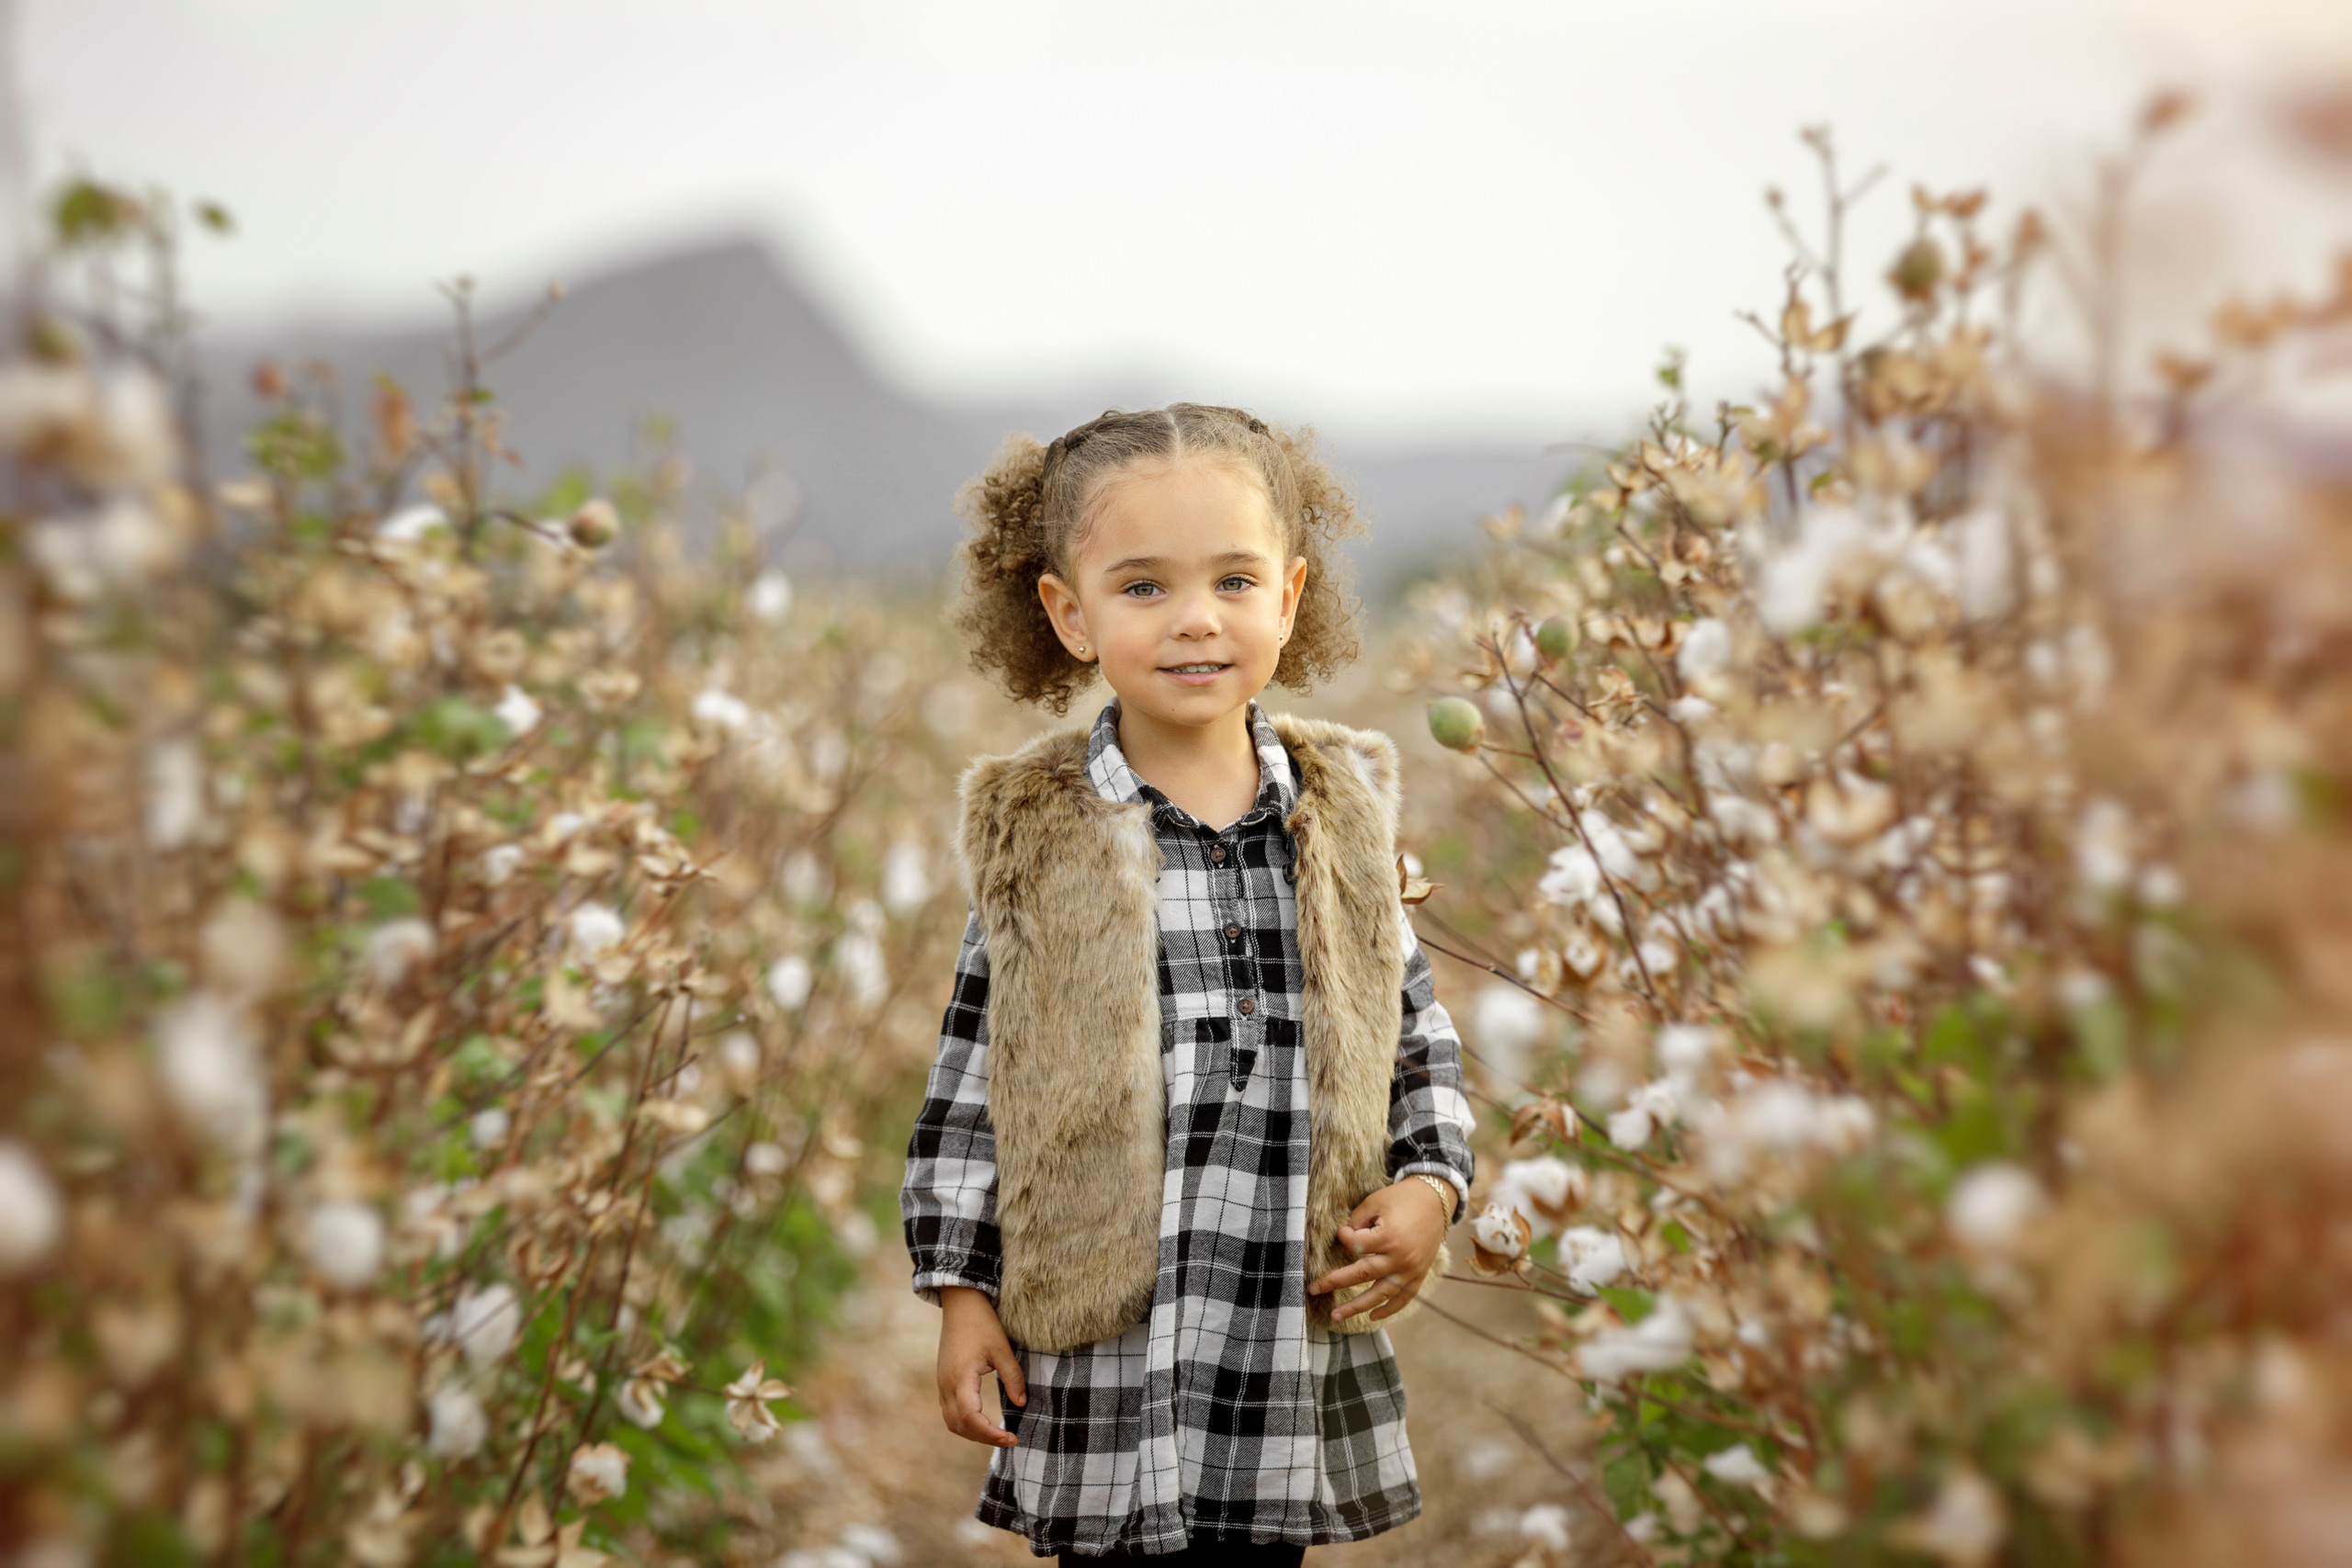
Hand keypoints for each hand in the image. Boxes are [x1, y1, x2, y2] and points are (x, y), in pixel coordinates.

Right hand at [935, 1285, 1026, 1446]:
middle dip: (983, 1438)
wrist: (960, 1304)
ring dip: (972, 1433)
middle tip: (1009, 1439)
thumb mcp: (1002, 1349)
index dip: (990, 1434)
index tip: (1011, 1438)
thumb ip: (1013, 1377)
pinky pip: (950, 1412)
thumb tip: (1022, 1403)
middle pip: (959, 1426)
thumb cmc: (982, 1323)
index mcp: (961, 1377)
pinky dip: (965, 1423)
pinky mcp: (943, 1380)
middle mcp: (947, 1384)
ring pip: (952, 1422)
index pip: (971, 1418)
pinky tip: (982, 1421)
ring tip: (997, 1434)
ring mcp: (942, 1383)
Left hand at [1306, 1177, 1451, 1322]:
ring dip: (1357, 1307)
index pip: (1355, 1245)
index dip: (1343, 1237)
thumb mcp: (1375, 1201)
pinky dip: (1388, 1310)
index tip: (1342, 1230)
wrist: (1436, 1200)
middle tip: (1313, 1289)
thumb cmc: (1402, 1198)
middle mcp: (1400, 1258)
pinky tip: (1372, 1317)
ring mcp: (1411, 1270)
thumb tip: (1343, 1239)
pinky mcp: (1419, 1275)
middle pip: (1361, 1274)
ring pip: (1380, 1294)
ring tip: (1336, 1315)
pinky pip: (1403, 1298)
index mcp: (1389, 1237)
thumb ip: (1357, 1221)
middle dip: (1334, 1282)